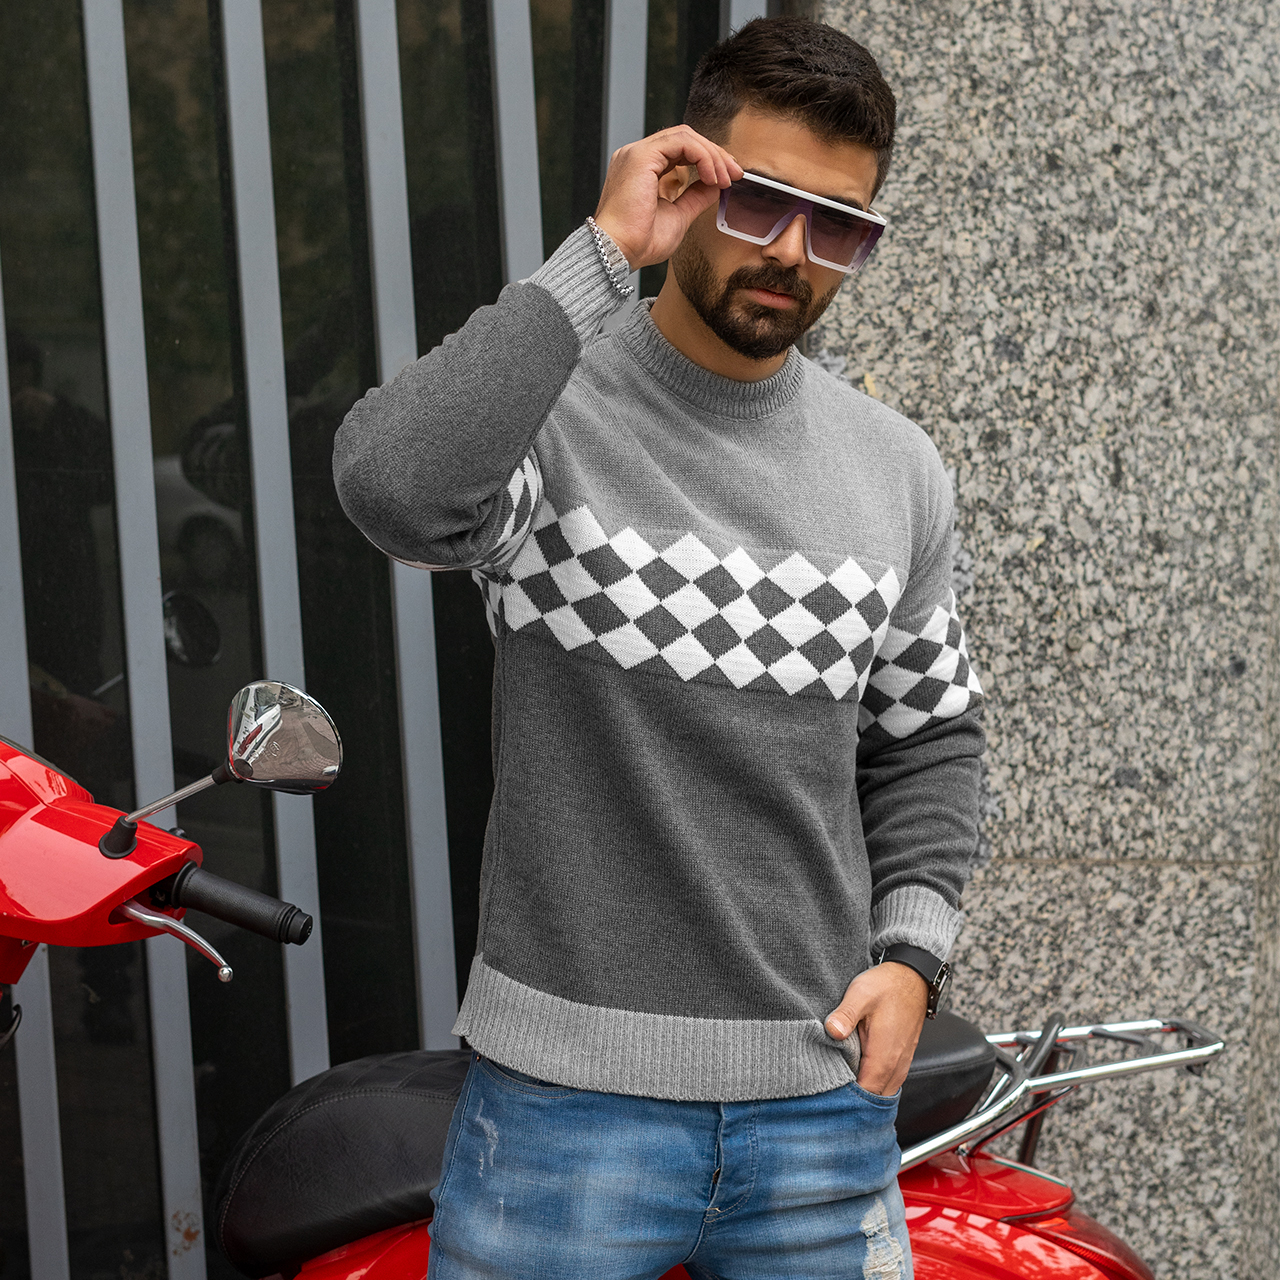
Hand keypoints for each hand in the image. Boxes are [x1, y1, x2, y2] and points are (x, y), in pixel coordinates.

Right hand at [593, 125, 742, 270]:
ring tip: (725, 178)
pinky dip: (702, 156)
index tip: (729, 177)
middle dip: (715, 154)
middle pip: (685, 139)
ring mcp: (637, 153)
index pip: (681, 150)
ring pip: (685, 137)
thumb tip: (716, 185)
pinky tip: (712, 176)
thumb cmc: (640, 242)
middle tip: (735, 174)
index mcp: (643, 169)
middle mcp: (637, 157)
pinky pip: (681, 142)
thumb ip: (696, 197)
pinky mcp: (641, 156)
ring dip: (711, 155)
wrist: (617, 252)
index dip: (708, 159)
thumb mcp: (679, 216)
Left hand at [826, 962, 928, 1095]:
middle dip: (853, 1102)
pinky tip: (856, 1076)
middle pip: (874, 1100)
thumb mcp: (861, 994)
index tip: (827, 1095)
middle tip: (829, 1095)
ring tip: (840, 1087)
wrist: (912, 978)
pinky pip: (887, 1084)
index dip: (846, 1100)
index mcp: (884, 1056)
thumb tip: (832, 1030)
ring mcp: (900, 1065)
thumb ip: (846, 1014)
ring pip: (882, 1094)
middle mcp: (895, 1066)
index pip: (865, 1095)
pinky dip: (873, 1086)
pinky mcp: (900, 1060)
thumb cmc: (886, 986)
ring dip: (864, 1094)